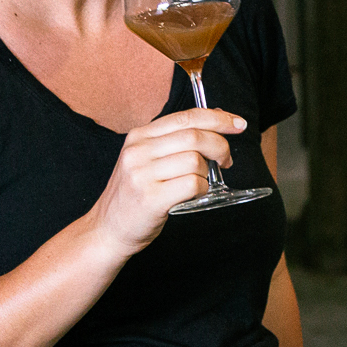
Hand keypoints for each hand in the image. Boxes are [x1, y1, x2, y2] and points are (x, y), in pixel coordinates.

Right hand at [90, 107, 244, 254]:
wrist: (108, 229)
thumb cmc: (135, 195)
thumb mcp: (146, 159)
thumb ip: (174, 140)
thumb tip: (215, 121)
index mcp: (139, 136)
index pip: (186, 117)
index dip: (217, 118)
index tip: (238, 124)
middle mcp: (138, 151)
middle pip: (194, 136)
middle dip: (220, 146)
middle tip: (226, 160)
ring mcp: (142, 174)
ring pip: (196, 161)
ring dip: (208, 172)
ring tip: (200, 182)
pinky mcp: (151, 198)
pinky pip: (192, 185)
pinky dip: (202, 189)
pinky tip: (194, 194)